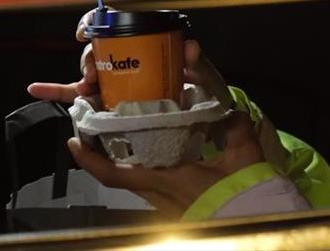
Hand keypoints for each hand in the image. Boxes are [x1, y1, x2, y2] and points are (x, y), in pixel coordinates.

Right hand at [27, 9, 232, 106]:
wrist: (198, 113)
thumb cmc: (201, 86)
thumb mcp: (202, 72)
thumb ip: (197, 61)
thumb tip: (191, 47)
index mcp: (143, 42)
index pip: (113, 22)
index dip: (94, 21)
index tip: (85, 32)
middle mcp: (124, 56)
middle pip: (96, 48)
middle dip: (88, 59)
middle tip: (93, 77)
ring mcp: (113, 77)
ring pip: (86, 70)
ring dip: (80, 77)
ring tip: (86, 88)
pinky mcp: (106, 99)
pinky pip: (76, 93)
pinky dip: (55, 90)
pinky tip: (35, 89)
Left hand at [68, 110, 265, 217]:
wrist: (255, 221)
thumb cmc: (244, 193)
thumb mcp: (243, 155)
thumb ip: (234, 127)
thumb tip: (231, 108)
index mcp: (168, 181)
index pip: (116, 175)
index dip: (90, 160)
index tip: (74, 141)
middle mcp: (159, 195)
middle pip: (118, 177)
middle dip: (103, 155)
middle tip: (98, 129)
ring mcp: (165, 205)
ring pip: (133, 182)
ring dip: (122, 163)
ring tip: (123, 136)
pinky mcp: (175, 208)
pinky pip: (150, 186)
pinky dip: (144, 169)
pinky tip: (155, 154)